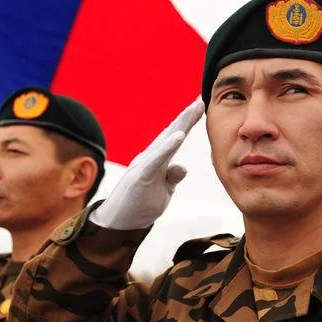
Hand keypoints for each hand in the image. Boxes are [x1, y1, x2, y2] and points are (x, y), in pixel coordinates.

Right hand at [90, 98, 203, 229]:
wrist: (119, 222)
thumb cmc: (140, 205)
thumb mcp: (163, 190)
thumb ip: (172, 176)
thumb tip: (183, 167)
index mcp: (158, 160)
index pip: (176, 137)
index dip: (189, 122)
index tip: (202, 105)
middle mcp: (151, 157)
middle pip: (172, 133)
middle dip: (187, 116)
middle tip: (201, 98)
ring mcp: (145, 164)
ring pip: (165, 141)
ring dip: (180, 124)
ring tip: (193, 109)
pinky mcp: (140, 175)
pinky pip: (156, 159)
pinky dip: (168, 147)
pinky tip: (180, 136)